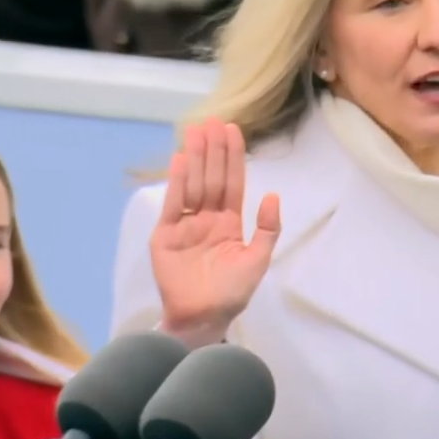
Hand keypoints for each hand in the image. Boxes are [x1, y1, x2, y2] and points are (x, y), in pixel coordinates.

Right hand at [151, 118, 280, 345]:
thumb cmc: (233, 292)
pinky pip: (173, 205)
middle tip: (214, 120)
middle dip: (213, 150)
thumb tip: (273, 195)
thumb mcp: (258, 259)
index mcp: (229, 223)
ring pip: (193, 185)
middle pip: (211, 178)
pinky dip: (176, 182)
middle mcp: (206, 219)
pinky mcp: (166, 236)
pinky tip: (179, 160)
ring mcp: (185, 225)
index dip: (233, 158)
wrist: (204, 317)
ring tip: (196, 131)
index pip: (231, 183)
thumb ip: (267, 228)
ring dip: (195, 158)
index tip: (234, 130)